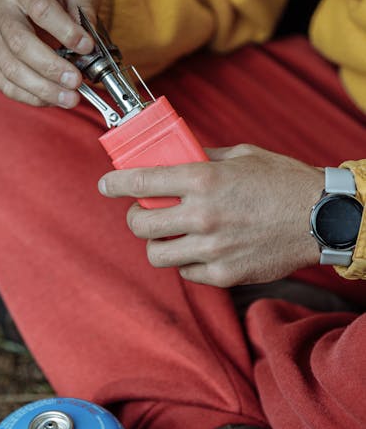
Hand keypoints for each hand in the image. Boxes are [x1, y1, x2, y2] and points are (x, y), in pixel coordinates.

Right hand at [0, 0, 100, 107]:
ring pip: (11, 68)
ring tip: (70, 97)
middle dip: (51, 67)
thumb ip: (86, 10)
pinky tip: (53, 98)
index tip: (87, 46)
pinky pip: (5, 84)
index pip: (40, 8)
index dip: (65, 31)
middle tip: (76, 81)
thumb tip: (90, 43)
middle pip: (20, 43)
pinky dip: (31, 96)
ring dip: (43, 88)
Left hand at [98, 144, 323, 285]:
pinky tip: (199, 250)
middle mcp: (202, 215)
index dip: (115, 184)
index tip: (106, 186)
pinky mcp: (224, 273)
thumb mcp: (241, 155)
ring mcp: (212, 248)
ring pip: (157, 255)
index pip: (140, 181)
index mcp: (202, 180)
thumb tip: (173, 157)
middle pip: (139, 225)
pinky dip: (187, 262)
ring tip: (170, 236)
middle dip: (134, 218)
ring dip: (158, 244)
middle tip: (143, 214)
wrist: (322, 217)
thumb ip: (202, 158)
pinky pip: (187, 273)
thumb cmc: (283, 181)